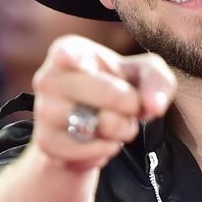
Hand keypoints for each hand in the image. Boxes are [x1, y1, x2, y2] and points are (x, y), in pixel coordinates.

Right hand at [30, 35, 175, 172]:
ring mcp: (44, 111)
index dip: (73, 59)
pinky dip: (107, 149)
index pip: (67, 53)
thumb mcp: (144, 73)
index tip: (74, 61)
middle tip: (129, 104)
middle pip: (110, 95)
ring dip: (121, 130)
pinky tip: (99, 138)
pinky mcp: (47, 143)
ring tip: (112, 120)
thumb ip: (157, 80)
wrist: (90, 125)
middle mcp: (48, 78)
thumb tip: (154, 106)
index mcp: (68, 50)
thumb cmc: (119, 86)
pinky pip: (94, 151)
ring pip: (104, 125)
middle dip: (132, 104)